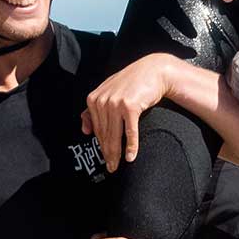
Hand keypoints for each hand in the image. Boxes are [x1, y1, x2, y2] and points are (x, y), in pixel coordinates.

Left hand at [81, 55, 173, 171]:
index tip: (104, 157)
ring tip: (116, 166)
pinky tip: (131, 157)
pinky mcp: (130, 106)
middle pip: (104, 134)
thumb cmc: (132, 83)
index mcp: (94, 98)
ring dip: (116, 154)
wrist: (153, 70)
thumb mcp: (109, 91)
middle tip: (110, 168)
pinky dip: (131, 146)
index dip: (100, 145)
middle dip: (107, 153)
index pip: (96, 129)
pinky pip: (130, 132)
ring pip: (114, 136)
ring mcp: (116, 103)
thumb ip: (95, 108)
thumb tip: (85, 131)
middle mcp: (103, 101)